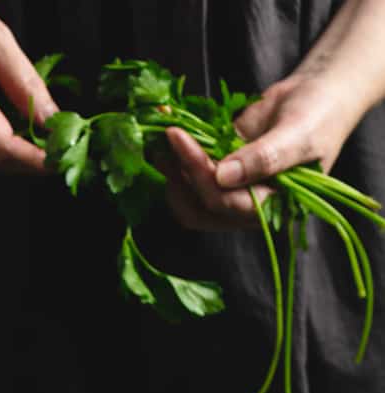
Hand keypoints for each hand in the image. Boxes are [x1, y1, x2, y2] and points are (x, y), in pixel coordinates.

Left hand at [162, 72, 356, 231]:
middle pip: (201, 209)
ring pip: (190, 197)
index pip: (225, 204)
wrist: (317, 94)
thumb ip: (264, 158)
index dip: (200, 175)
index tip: (181, 140)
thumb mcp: (298, 135)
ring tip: (161, 138)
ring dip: (172, 171)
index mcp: (271, 209)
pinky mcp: (219, 171)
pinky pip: (191, 172)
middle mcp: (247, 206)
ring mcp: (230, 190)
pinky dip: (176, 157)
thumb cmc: (319, 116)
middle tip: (169, 140)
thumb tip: (223, 175)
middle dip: (181, 177)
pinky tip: (167, 134)